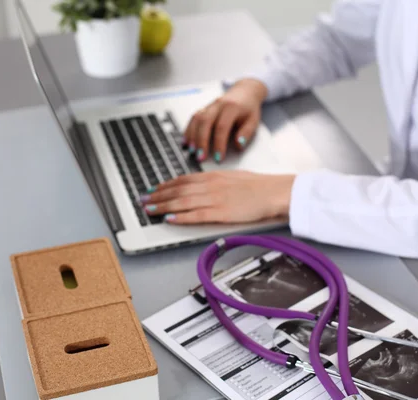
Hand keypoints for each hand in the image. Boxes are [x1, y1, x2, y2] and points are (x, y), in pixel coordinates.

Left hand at [141, 171, 295, 224]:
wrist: (274, 191)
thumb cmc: (259, 186)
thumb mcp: (234, 177)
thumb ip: (216, 181)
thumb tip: (203, 185)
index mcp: (213, 176)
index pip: (183, 180)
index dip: (165, 185)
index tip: (154, 189)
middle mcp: (210, 185)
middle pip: (178, 190)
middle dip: (158, 196)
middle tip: (143, 200)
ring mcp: (215, 199)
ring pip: (182, 202)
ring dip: (163, 206)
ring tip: (149, 210)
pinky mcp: (221, 212)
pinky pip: (195, 215)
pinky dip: (180, 217)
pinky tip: (169, 219)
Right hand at [185, 79, 267, 162]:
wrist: (245, 91)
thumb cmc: (249, 109)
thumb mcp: (253, 121)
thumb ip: (246, 133)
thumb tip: (239, 145)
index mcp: (232, 107)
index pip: (222, 127)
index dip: (219, 144)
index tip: (218, 158)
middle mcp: (219, 104)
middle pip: (205, 122)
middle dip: (202, 141)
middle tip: (201, 157)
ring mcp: (210, 105)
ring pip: (197, 119)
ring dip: (193, 136)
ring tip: (192, 151)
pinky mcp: (204, 108)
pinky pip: (193, 118)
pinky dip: (188, 130)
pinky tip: (186, 141)